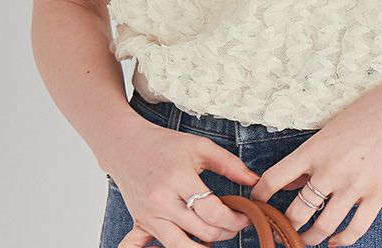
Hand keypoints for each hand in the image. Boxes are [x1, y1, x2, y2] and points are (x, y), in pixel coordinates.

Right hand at [105, 114, 260, 246]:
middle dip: (227, 231)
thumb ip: (230, 164)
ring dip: (208, 246)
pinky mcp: (142, 224)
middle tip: (237, 222)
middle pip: (203, 231)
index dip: (235, 218)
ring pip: (183, 247)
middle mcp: (161, 201)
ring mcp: (149, 216)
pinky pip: (166, 246)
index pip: (212, 210)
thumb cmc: (165, 144)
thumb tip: (255, 181)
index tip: (245, 215)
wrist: (126, 147)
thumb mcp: (200, 146)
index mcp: (178, 177)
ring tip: (220, 232)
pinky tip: (196, 241)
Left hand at [248, 76, 381, 246]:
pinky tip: (336, 241)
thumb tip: (293, 183)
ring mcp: (355, 184)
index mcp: (314, 148)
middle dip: (285, 225)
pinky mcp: (378, 194)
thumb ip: (312, 158)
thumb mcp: (332, 129)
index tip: (256, 204)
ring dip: (310, 239)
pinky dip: (342, 241)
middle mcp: (331, 169)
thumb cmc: (368, 111)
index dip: (260, 197)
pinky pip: (355, 229)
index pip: (274, 179)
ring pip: (322, 227)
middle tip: (283, 229)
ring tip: (306, 241)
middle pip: (296, 212)